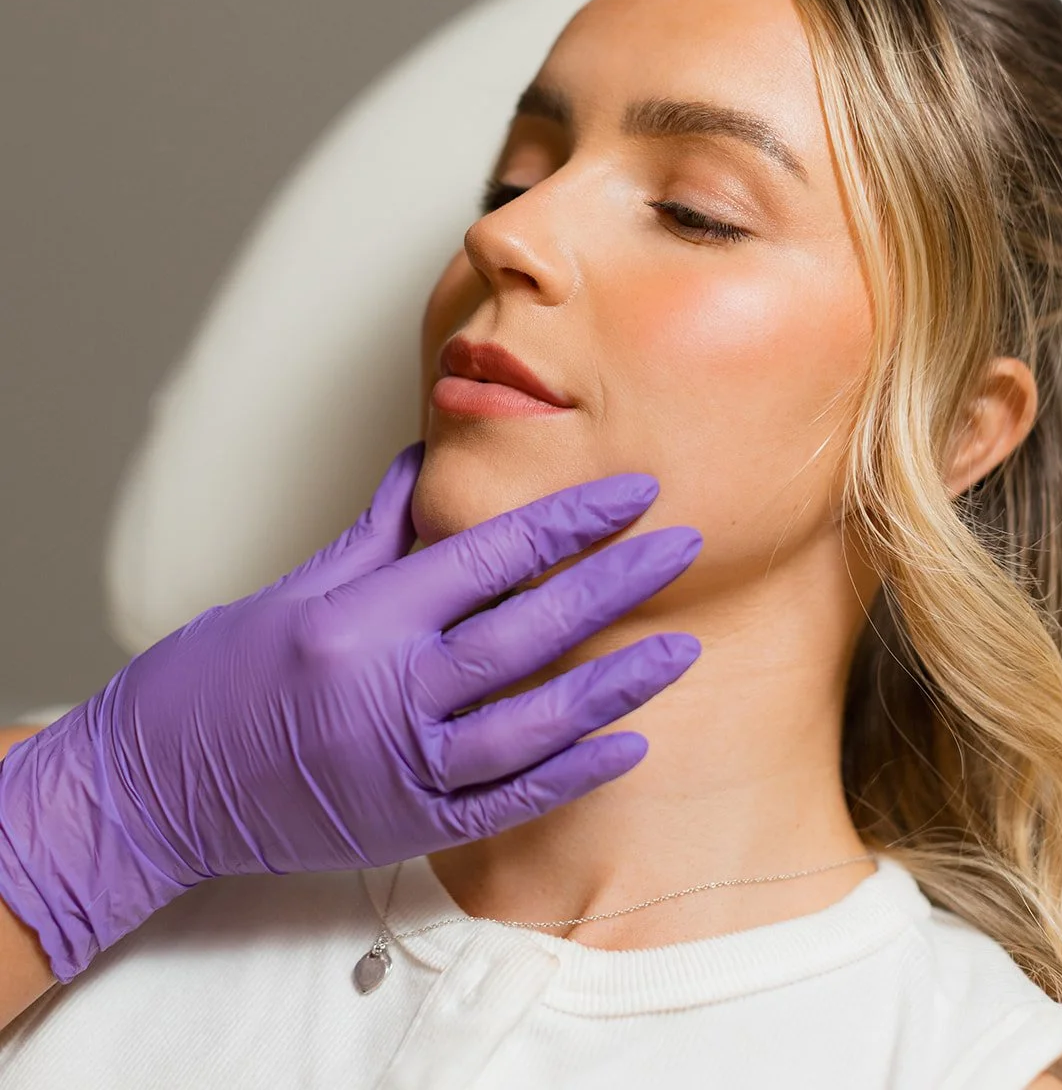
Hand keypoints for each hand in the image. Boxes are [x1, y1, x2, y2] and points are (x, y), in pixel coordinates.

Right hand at [0, 442, 701, 980]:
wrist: (153, 786)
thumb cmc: (217, 674)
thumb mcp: (295, 586)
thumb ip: (377, 531)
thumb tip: (428, 461)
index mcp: (361, 617)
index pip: (490, 554)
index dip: (570, 519)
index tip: (632, 491)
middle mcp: (387, 690)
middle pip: (527, 628)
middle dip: (614, 583)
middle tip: (682, 545)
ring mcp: (400, 766)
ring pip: (533, 721)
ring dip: (615, 683)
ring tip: (683, 647)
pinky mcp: (407, 825)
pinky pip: (508, 801)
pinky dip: (572, 772)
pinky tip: (627, 741)